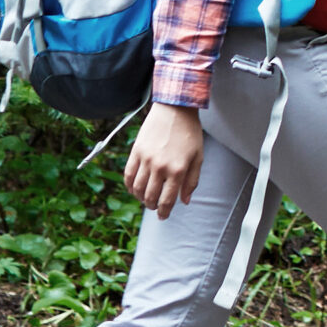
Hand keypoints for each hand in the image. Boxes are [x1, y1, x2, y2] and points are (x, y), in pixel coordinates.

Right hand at [124, 103, 203, 217]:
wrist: (175, 110)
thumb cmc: (190, 133)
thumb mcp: (198, 157)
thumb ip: (192, 181)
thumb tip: (185, 201)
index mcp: (178, 170)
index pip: (167, 200)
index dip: (164, 212)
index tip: (163, 217)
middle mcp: (160, 167)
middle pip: (150, 196)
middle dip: (152, 206)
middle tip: (155, 207)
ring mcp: (146, 159)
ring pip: (137, 188)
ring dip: (140, 198)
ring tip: (145, 198)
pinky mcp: (136, 152)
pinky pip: (128, 175)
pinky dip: (129, 186)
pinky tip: (134, 189)